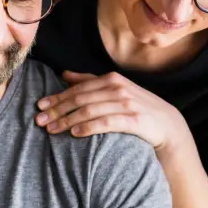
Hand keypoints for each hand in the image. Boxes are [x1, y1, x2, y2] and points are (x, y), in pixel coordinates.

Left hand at [34, 71, 186, 152]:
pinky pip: (106, 123)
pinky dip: (88, 127)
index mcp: (111, 79)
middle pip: (80, 99)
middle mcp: (118, 88)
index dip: (57, 97)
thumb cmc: (137, 108)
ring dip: (67, 120)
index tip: (39, 106)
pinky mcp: (134, 120)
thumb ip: (90, 81)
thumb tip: (64, 74)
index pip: (78, 88)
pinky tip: (74, 133)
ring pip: (89, 110)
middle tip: (39, 121)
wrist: (168, 126)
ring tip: (51, 130)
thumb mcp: (115, 90)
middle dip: (57, 110)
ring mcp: (126, 104)